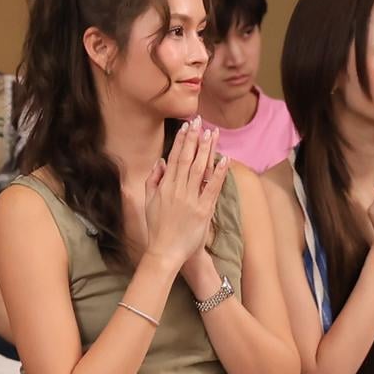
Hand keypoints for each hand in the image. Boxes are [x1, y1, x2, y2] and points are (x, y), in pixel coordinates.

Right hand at [134, 119, 226, 268]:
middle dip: (194, 139)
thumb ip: (153, 181)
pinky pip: (212, 188)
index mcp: (164, 187)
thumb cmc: (157, 228)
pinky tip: (224, 159)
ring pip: (200, 169)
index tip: (187, 126)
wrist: (165, 252)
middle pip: (187, 160)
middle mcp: (177, 191)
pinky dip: (218, 173)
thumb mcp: (149, 202)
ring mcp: (191, 200)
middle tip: (200, 121)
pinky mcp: (203, 210)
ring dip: (207, 150)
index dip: (181, 141)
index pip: (174, 159)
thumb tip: (160, 162)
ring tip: (212, 133)